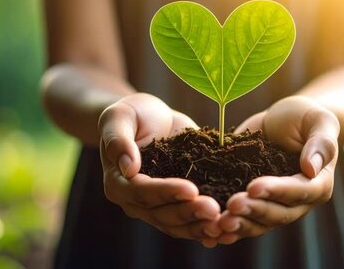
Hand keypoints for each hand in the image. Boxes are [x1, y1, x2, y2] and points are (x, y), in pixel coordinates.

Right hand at [99, 93, 220, 240]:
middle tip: (213, 209)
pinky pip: (189, 223)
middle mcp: (135, 202)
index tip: (191, 189)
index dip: (167, 192)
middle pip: (161, 213)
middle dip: (189, 212)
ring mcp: (156, 207)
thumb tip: (128, 167)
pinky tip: (224, 230)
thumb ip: (118, 139)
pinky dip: (205, 227)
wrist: (152, 118)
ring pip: (176, 224)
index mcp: (118, 183)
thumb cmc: (132, 114)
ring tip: (222, 224)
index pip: (142, 192)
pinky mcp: (176, 205)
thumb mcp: (119, 117)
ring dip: (199, 226)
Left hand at [204, 95, 338, 244]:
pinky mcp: (253, 203)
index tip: (253, 186)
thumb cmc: (305, 117)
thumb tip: (311, 168)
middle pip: (277, 213)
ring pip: (259, 223)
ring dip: (239, 225)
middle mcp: (297, 201)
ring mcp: (274, 205)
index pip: (299, 192)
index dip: (276, 191)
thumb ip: (321, 141)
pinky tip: (210, 233)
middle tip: (231, 205)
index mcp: (318, 183)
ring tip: (218, 223)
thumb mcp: (318, 120)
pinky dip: (228, 229)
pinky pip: (242, 220)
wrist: (282, 120)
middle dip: (253, 210)